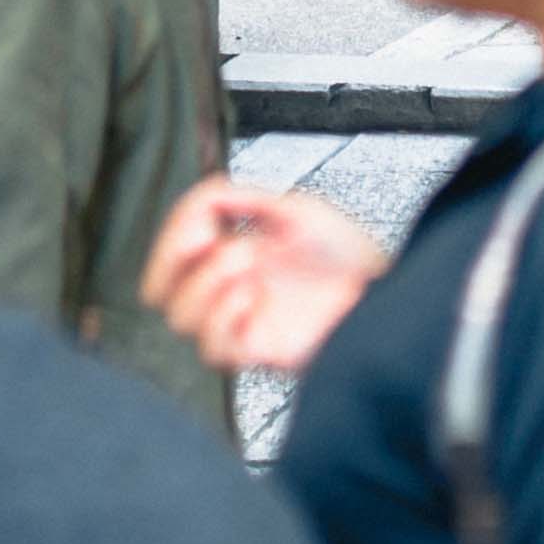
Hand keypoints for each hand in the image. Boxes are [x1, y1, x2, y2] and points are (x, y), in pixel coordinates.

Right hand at [142, 181, 387, 376]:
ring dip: (206, 281)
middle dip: (170, 258)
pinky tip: (254, 295)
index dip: (173, 232)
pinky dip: (224, 315)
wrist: (385, 291)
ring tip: (249, 262)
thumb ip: (247, 199)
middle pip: (157, 292)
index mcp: (234, 256)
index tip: (204, 214)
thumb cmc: (350, 256)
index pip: (173, 253)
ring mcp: (243, 322)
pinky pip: (213, 347)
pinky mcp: (260, 350)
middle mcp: (231, 292)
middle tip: (207, 239)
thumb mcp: (297, 211)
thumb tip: (206, 193)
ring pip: (179, 318)